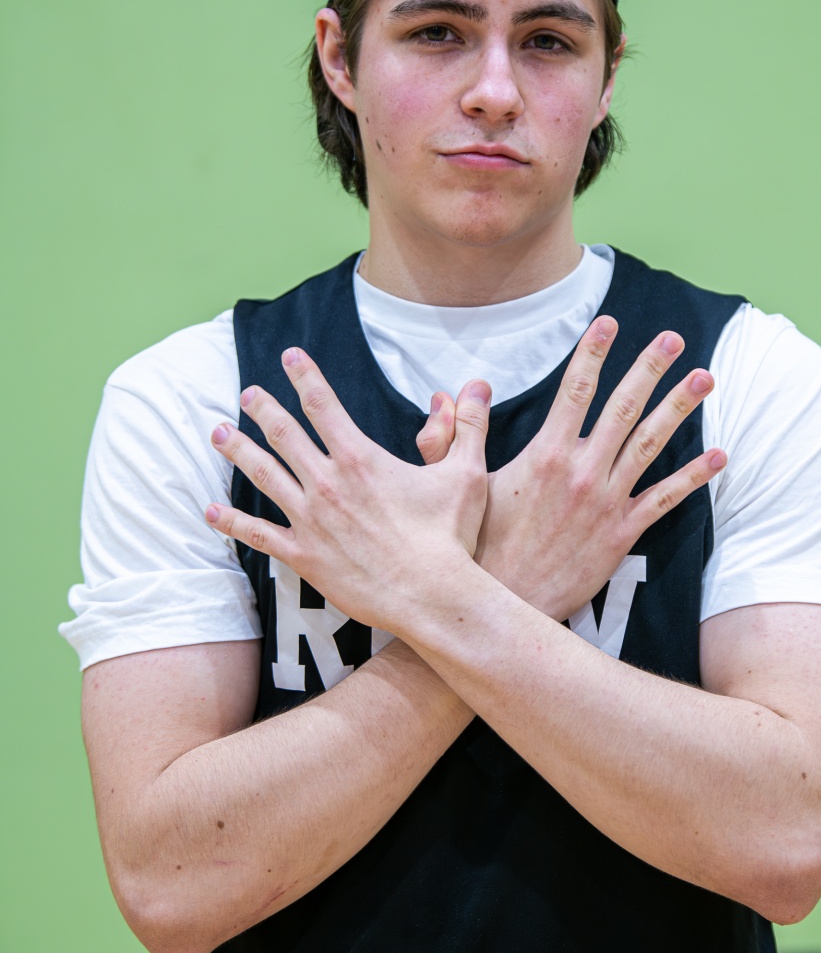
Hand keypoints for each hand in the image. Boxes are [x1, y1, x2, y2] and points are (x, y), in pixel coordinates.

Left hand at [206, 349, 490, 633]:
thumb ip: (468, 426)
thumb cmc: (450, 538)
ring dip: (238, 451)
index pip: (323, 404)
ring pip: (263, 476)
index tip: (289, 356)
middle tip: (247, 393)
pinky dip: (232, 522)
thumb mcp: (466, 474)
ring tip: (218, 433)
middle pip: (283, 434)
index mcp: (360, 458)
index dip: (304, 375)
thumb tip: (477, 386)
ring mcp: (310, 520)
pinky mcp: (302, 556)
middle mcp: (327, 483)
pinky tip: (211, 511)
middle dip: (262, 408)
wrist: (431, 597)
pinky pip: (258, 533)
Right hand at [417, 319, 725, 621]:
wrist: (504, 605)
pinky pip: (664, 500)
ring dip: (679, 408)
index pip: (575, 390)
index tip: (609, 322)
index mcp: (546, 454)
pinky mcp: (621, 534)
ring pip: (651, 444)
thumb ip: (455, 434)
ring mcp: (606, 502)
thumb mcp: (460, 485)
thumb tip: (456, 391)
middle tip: (675, 339)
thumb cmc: (479, 545)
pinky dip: (692, 478)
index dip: (593, 353)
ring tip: (705, 378)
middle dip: (650, 368)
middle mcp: (582, 471)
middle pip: (624, 407)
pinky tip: (717, 456)